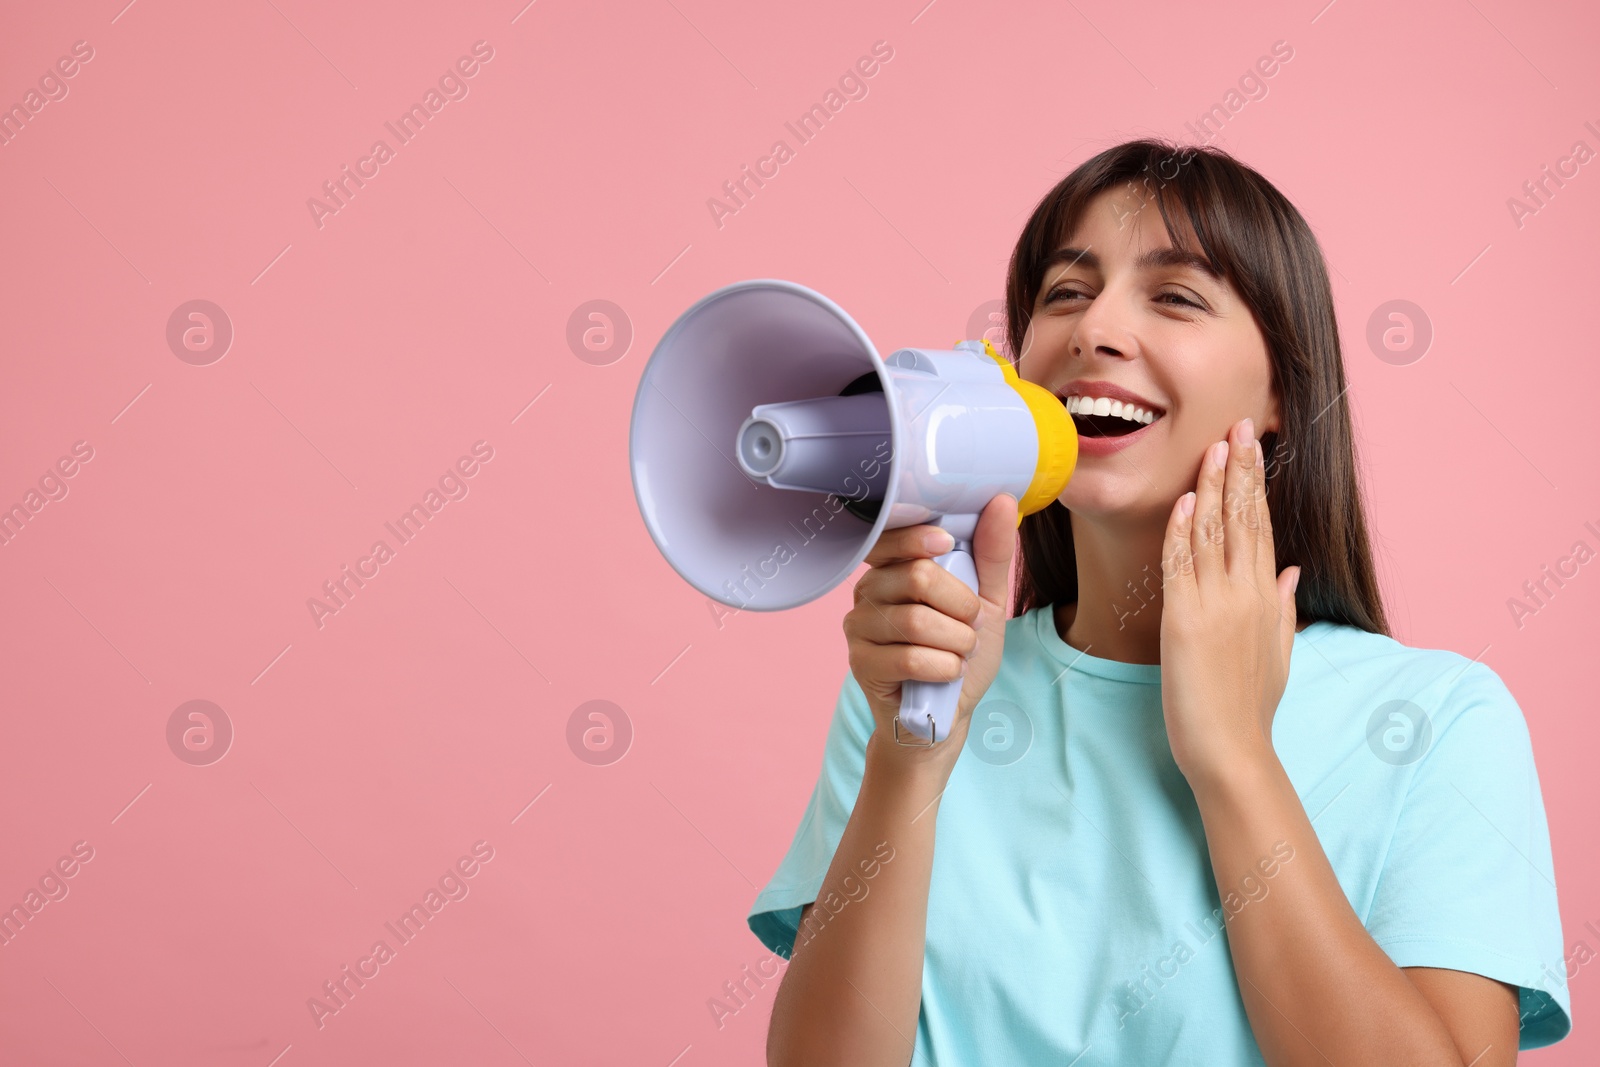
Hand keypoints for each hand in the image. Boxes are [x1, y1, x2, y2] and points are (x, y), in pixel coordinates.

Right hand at [842, 494, 1018, 770]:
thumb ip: (990, 554)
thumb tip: (1002, 501)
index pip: (892, 537)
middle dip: (960, 606)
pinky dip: (943, 667)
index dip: (919, 538)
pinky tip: (946, 673)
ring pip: (914, 621)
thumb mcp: (986, 601)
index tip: (947, 545)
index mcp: (892, 569)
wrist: (947, 714)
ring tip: (961, 652)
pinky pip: (908, 658)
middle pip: (916, 578)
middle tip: (970, 626)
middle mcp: (868, 592)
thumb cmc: (961, 653)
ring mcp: (859, 628)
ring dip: (956, 642)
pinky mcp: (861, 664)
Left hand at [1158, 417, 1300, 792]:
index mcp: (1267, 598)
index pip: (1262, 527)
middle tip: (1239, 425)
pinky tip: (1187, 501)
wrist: (1232, 750)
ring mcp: (1218, 605)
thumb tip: (1291, 572)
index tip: (1251, 446)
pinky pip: (1183, 566)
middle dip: (1240, 470)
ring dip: (1214, 487)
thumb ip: (1283, 607)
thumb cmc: (1249, 708)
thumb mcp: (1277, 652)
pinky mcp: (1186, 621)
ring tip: (1214, 447)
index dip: (1255, 484)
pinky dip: (1184, 531)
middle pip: (1245, 519)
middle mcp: (1247, 594)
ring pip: (1216, 534)